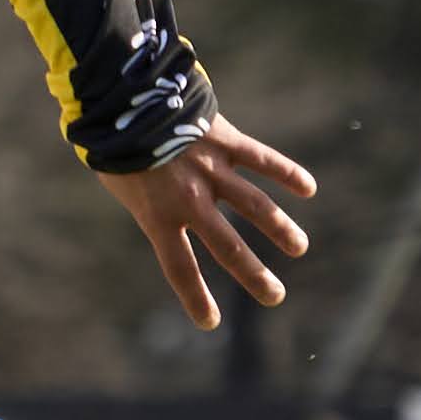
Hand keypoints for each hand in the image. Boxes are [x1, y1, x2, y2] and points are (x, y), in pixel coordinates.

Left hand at [100, 118, 315, 329]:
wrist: (122, 96)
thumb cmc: (112, 141)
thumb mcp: (119, 182)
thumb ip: (145, 200)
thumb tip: (159, 207)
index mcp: (157, 215)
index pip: (180, 268)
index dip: (195, 298)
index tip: (210, 323)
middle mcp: (189, 199)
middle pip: (229, 247)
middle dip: (254, 275)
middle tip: (275, 297)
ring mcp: (211, 170)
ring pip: (255, 207)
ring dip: (280, 229)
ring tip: (298, 247)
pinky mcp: (225, 141)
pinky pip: (262, 160)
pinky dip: (287, 173)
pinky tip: (308, 188)